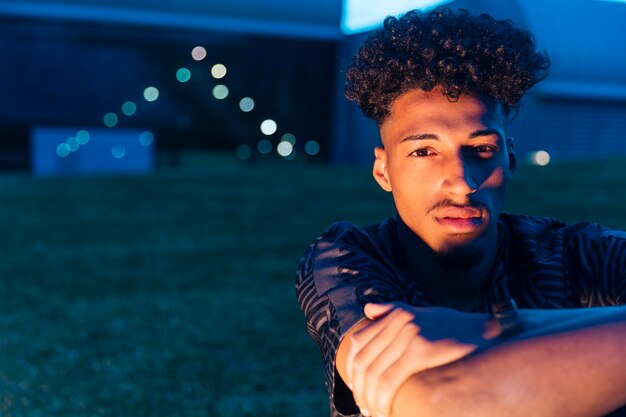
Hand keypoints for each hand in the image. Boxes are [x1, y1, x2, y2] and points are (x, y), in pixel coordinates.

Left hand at [345, 302, 494, 416]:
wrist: (496, 336)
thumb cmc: (462, 331)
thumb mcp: (428, 316)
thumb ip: (396, 312)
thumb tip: (368, 308)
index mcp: (398, 315)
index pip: (358, 344)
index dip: (352, 371)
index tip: (357, 391)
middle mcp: (401, 320)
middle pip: (364, 361)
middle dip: (360, 390)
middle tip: (365, 409)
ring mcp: (411, 333)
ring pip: (375, 374)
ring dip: (370, 399)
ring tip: (375, 414)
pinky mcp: (423, 349)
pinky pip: (391, 381)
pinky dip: (383, 400)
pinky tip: (386, 412)